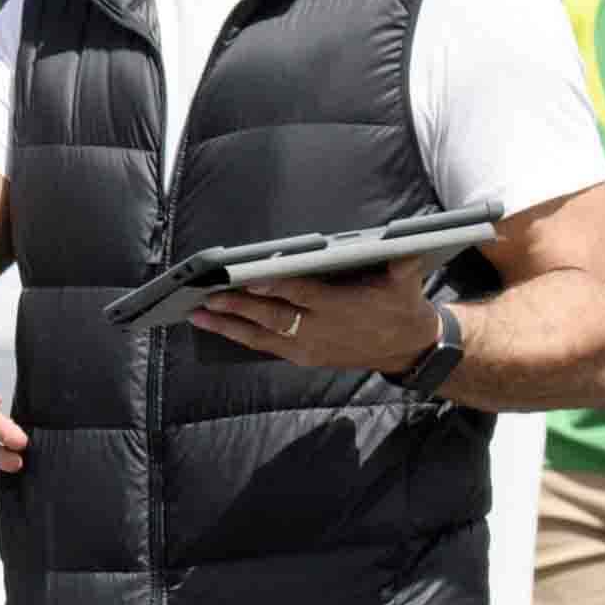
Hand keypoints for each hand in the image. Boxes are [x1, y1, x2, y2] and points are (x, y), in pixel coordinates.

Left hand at [185, 262, 446, 376]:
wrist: (406, 349)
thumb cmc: (401, 307)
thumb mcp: (407, 283)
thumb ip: (402, 265)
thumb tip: (405, 247)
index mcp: (340, 307)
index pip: (302, 294)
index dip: (274, 287)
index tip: (248, 279)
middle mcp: (319, 330)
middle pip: (272, 317)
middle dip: (238, 307)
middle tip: (208, 296)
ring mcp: (308, 347)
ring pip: (261, 336)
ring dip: (228, 325)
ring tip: (198, 314)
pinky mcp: (302, 357)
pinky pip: (265, 347)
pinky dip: (240, 337)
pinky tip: (217, 326)